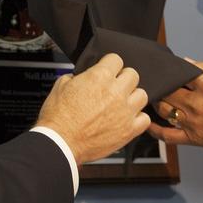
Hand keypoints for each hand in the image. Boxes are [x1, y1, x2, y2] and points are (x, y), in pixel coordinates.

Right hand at [35, 53, 149, 164]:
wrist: (60, 143)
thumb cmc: (58, 118)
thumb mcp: (60, 86)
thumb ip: (76, 77)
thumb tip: (81, 77)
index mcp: (99, 77)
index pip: (116, 59)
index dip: (110, 64)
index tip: (108, 70)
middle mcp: (116, 92)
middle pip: (133, 74)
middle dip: (123, 79)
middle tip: (115, 87)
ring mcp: (125, 111)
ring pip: (142, 95)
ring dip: (133, 97)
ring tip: (123, 103)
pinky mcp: (128, 130)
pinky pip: (144, 118)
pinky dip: (138, 118)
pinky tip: (127, 119)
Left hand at [148, 60, 202, 151]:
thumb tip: (186, 62)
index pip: (180, 74)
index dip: (172, 72)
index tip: (168, 71)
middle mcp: (198, 104)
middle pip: (168, 91)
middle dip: (162, 86)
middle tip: (157, 83)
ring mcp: (193, 122)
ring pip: (164, 110)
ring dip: (157, 102)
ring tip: (156, 97)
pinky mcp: (192, 138)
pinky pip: (167, 135)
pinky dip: (154, 130)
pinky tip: (148, 123)